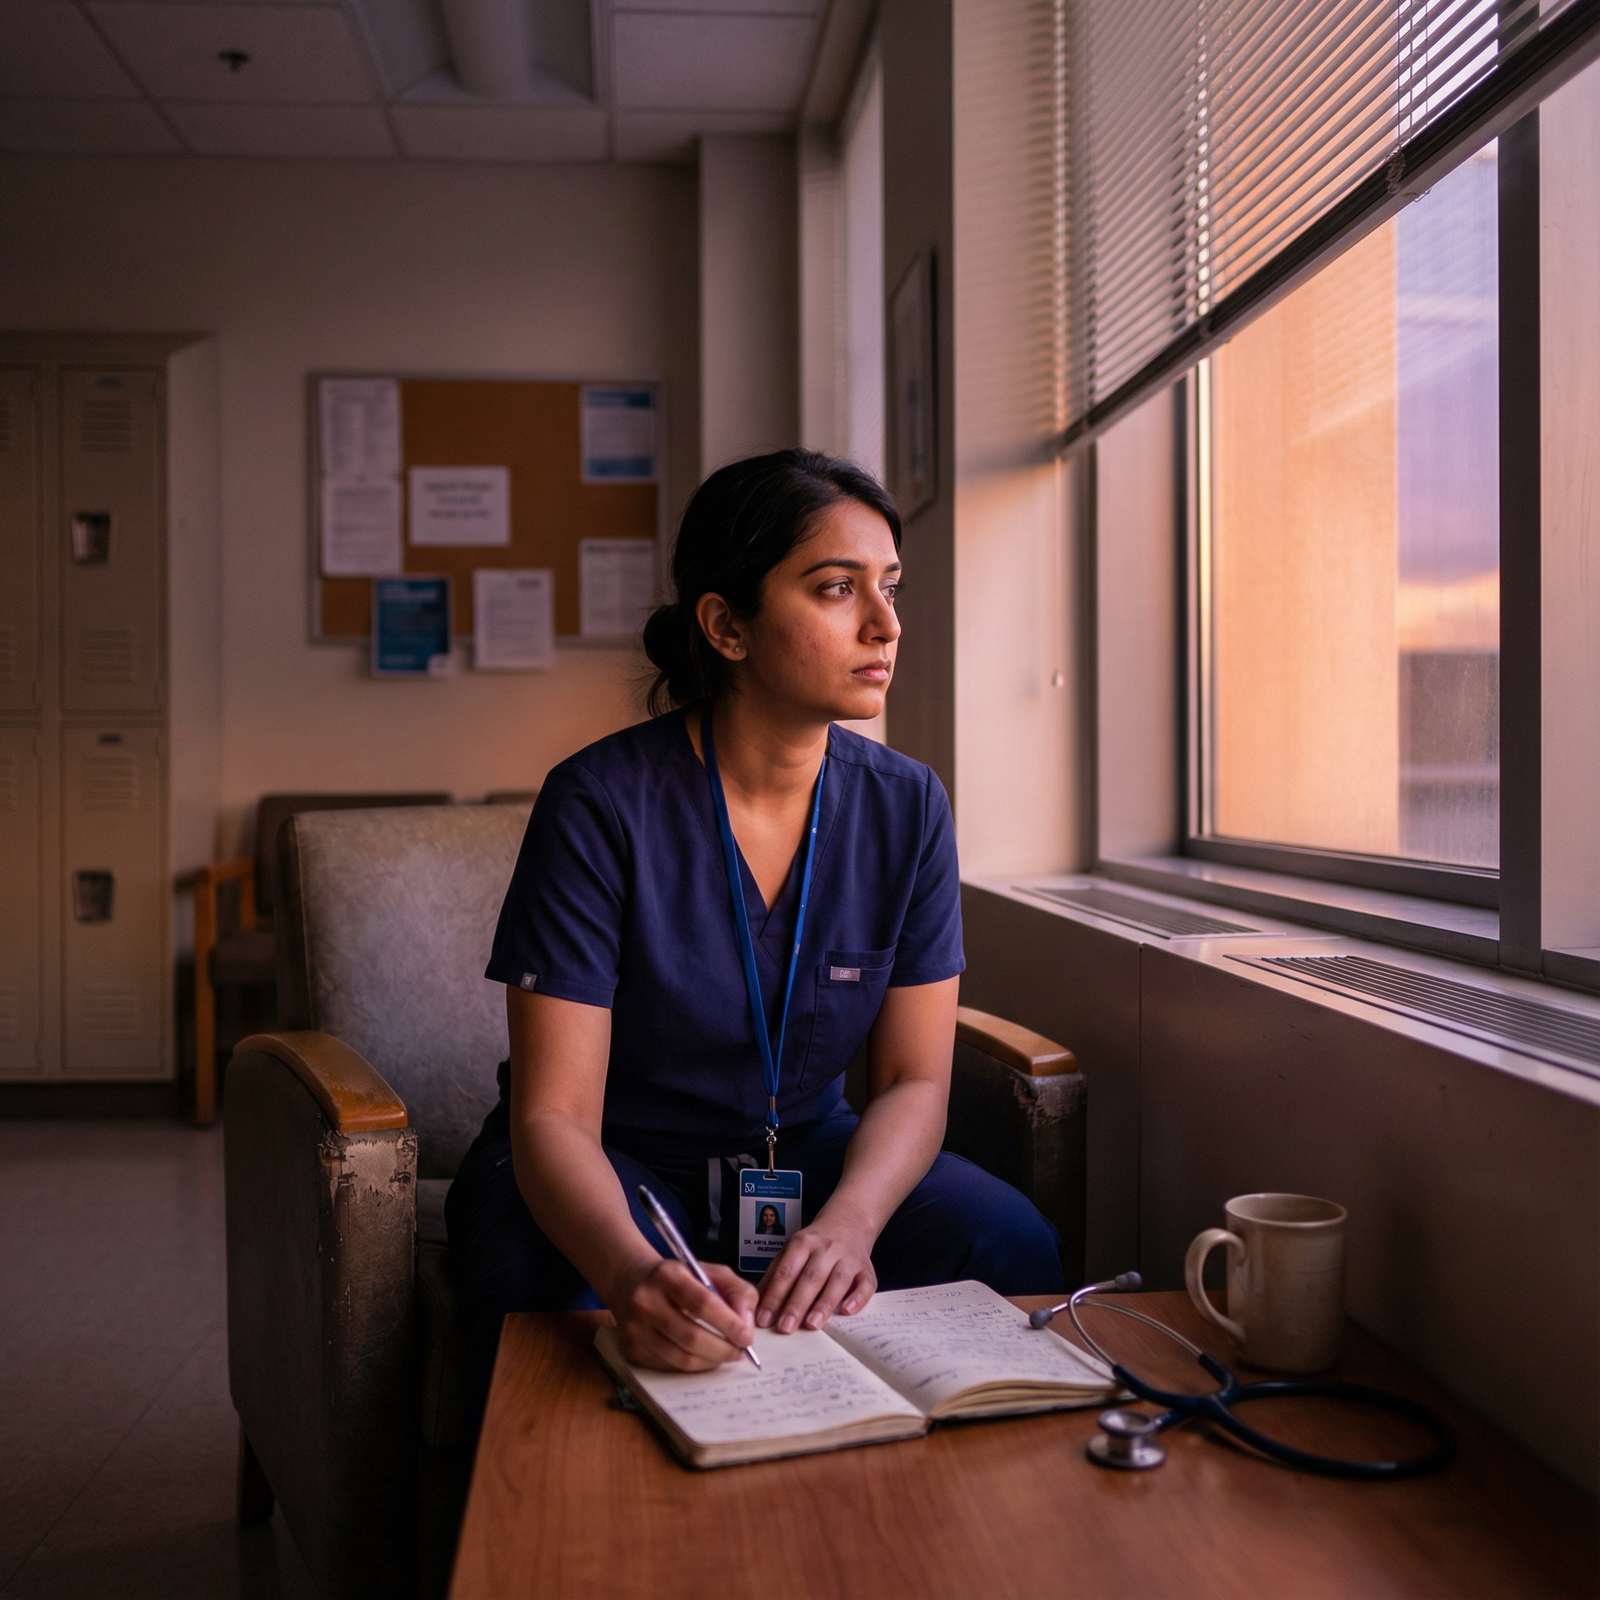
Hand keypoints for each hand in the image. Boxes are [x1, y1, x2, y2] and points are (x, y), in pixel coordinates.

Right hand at [612, 1256, 758, 1371]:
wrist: (630, 1283)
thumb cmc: (677, 1278)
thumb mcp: (709, 1271)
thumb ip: (736, 1291)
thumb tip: (745, 1324)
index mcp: (666, 1275)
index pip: (702, 1303)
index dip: (728, 1323)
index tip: (746, 1337)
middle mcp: (645, 1301)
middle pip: (692, 1337)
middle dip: (723, 1349)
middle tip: (739, 1351)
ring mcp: (635, 1329)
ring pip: (682, 1358)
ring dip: (711, 1361)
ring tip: (725, 1354)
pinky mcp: (631, 1350)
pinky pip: (671, 1367)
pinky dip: (693, 1366)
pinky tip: (703, 1356)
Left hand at [756, 1219, 876, 1332]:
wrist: (848, 1222)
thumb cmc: (815, 1243)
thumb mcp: (791, 1250)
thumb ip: (775, 1274)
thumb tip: (756, 1303)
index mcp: (803, 1243)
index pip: (786, 1271)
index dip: (774, 1296)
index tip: (764, 1319)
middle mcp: (827, 1249)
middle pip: (811, 1277)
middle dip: (796, 1304)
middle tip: (784, 1328)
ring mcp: (849, 1258)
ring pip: (837, 1281)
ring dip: (824, 1304)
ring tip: (811, 1325)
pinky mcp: (867, 1269)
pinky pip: (865, 1284)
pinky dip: (857, 1298)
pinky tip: (847, 1311)